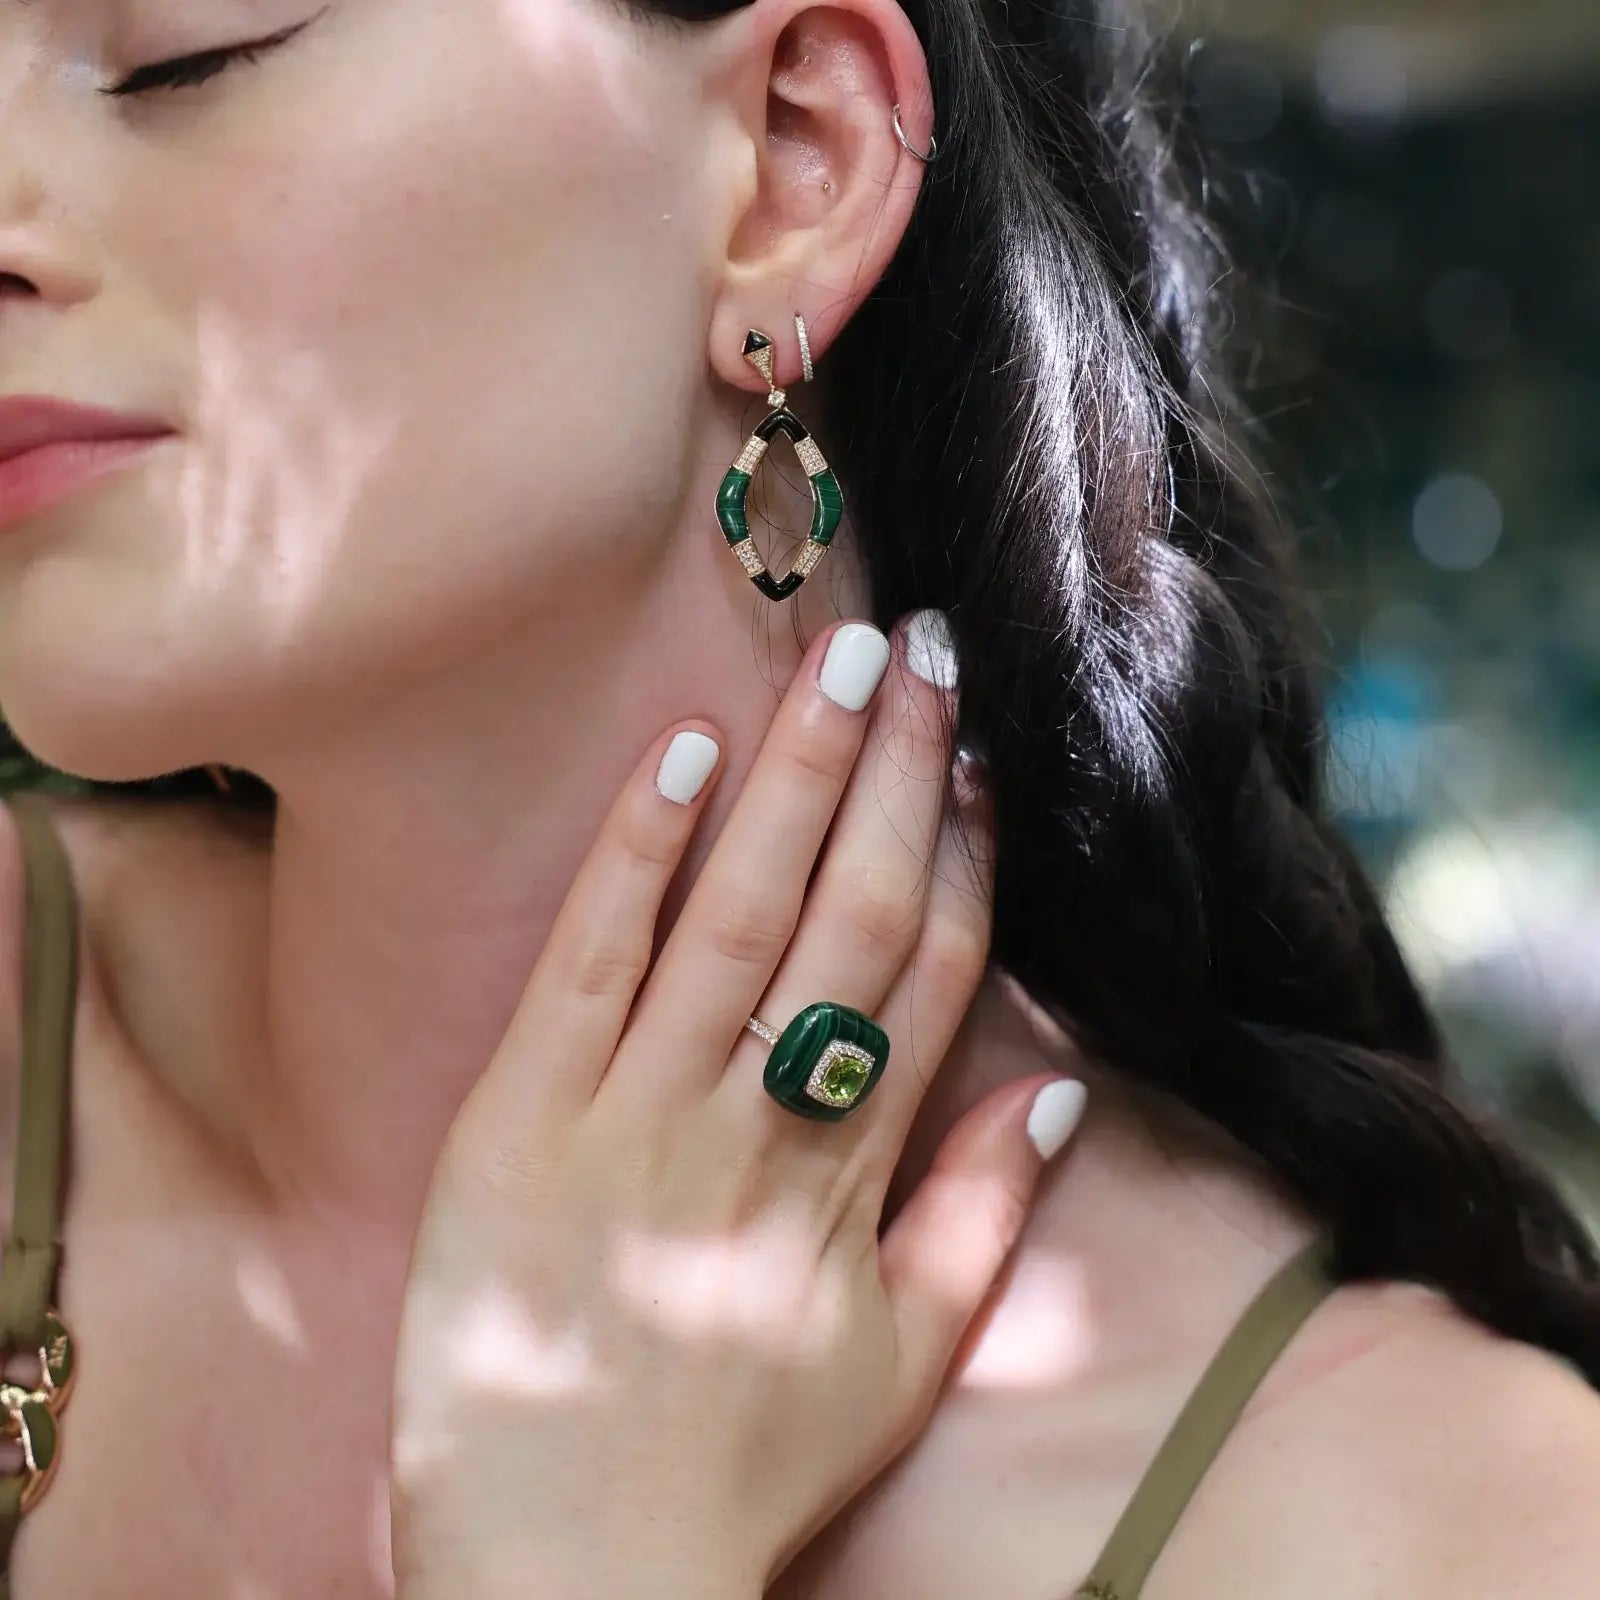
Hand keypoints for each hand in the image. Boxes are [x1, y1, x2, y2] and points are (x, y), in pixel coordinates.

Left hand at [389, 615, 1084, 1599]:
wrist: (572, 1569)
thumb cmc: (747, 1469)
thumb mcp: (901, 1365)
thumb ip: (985, 1221)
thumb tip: (1062, 1095)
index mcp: (850, 1178)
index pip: (924, 971)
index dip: (960, 848)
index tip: (980, 748)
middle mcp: (754, 1126)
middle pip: (843, 912)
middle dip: (891, 772)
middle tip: (921, 649)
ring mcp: (631, 1116)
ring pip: (734, 914)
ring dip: (791, 778)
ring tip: (835, 663)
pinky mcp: (518, 1122)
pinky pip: (588, 964)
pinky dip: (636, 856)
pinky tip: (683, 754)